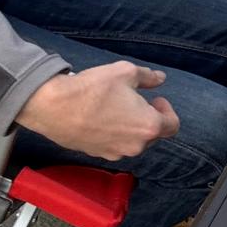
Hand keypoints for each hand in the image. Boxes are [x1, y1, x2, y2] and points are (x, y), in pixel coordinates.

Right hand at [17, 63, 179, 159]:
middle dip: (149, 117)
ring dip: (131, 126)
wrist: (53, 107)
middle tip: (136, 100)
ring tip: (117, 108)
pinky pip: (114, 144)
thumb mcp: (126, 72)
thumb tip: (160, 78)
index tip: (156, 98)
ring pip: (133, 141)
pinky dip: (114, 133)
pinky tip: (101, 117)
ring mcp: (116, 153)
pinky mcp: (98, 154)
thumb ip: (148, 76)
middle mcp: (135, 146)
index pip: (173, 125)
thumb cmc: (92, 88)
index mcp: (148, 126)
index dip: (168, 110)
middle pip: (153, 134)